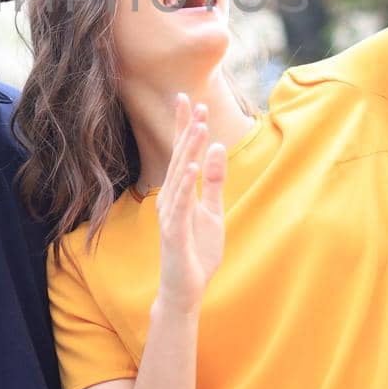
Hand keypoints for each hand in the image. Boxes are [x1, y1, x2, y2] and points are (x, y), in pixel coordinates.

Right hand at [155, 95, 227, 314]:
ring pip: (179, 176)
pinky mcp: (174, 232)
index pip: (182, 153)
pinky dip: (185, 184)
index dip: (185, 127)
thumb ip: (215, 182)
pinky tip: (192, 166)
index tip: (189, 100)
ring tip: (199, 127)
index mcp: (178, 192)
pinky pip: (180, 205)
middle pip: (178, 158)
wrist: (186, 288)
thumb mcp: (213, 212)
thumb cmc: (196, 251)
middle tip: (195, 102)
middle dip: (187, 130)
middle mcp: (169, 198)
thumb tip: (218, 148)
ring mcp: (170, 215)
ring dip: (189, 151)